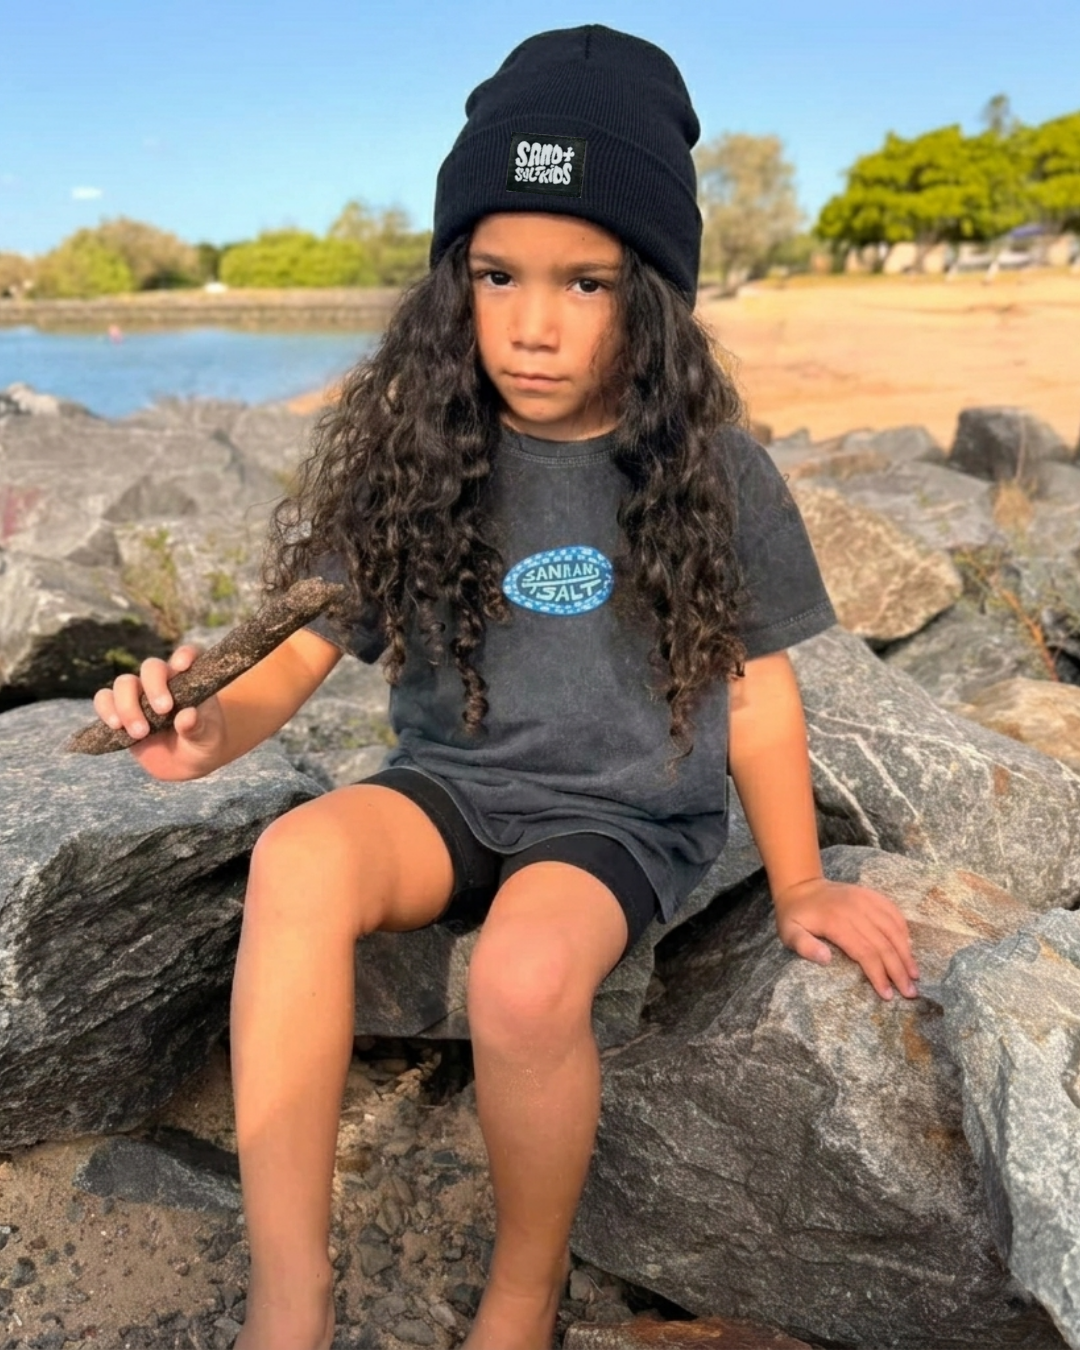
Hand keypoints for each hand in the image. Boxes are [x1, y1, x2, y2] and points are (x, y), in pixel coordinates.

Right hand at [92, 646, 225, 780]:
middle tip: (163, 711)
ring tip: (141, 733)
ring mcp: (140, 694)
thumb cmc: (203, 742)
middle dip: (154, 686)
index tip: (182, 666)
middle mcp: (163, 682)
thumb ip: (198, 726)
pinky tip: (117, 726)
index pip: (189, 655)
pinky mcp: (120, 710)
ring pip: (124, 683)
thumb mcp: (207, 737)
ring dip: (127, 705)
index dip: (185, 655)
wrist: (185, 761)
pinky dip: (106, 710)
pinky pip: (104, 700)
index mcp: (190, 680)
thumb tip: (188, 715)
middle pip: (151, 667)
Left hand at [772, 876, 919, 1000]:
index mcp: (836, 922)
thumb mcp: (789, 932)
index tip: (887, 995)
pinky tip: (908, 947)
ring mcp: (865, 899)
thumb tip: (826, 959)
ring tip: (915, 974)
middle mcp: (855, 909)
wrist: (801, 886)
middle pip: (883, 943)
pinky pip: (893, 912)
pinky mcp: (871, 895)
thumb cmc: (795, 915)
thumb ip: (804, 946)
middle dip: (898, 970)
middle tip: (910, 992)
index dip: (878, 975)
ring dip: (906, 953)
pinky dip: (903, 930)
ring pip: (893, 928)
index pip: (865, 952)